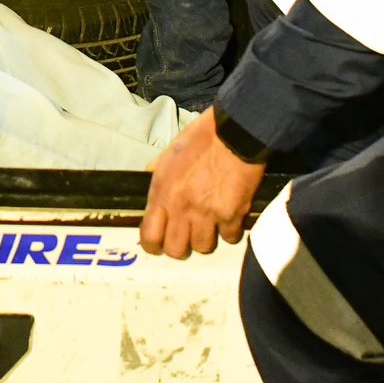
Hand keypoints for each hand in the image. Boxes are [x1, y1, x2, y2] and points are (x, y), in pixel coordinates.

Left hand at [140, 108, 266, 259]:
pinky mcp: (232, 215)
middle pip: (176, 250)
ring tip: (211, 224)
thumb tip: (148, 175)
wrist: (236, 132)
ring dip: (207, 238)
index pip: (149, 236)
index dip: (153, 246)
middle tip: (187, 236)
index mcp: (163, 192)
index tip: (158, 246)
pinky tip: (230, 218)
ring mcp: (207, 213)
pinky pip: (230, 238)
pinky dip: (230, 231)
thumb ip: (157, 169)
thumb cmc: (203, 138)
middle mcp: (181, 207)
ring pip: (203, 247)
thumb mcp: (171, 151)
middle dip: (181, 247)